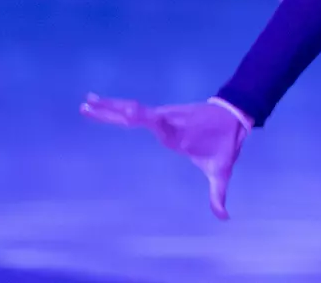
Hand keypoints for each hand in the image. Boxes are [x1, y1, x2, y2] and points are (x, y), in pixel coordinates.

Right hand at [81, 95, 244, 219]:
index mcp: (181, 135)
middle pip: (139, 115)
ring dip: (110, 106)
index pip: (162, 126)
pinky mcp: (162, 113)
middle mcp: (169, 121)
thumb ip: (218, 194)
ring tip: (87, 101)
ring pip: (134, 111)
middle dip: (114, 110)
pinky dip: (119, 107)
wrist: (233, 115)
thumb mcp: (222, 170)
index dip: (148, 119)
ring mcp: (165, 115)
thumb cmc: (225, 144)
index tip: (131, 110)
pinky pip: (138, 111)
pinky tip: (103, 105)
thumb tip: (224, 218)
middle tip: (89, 104)